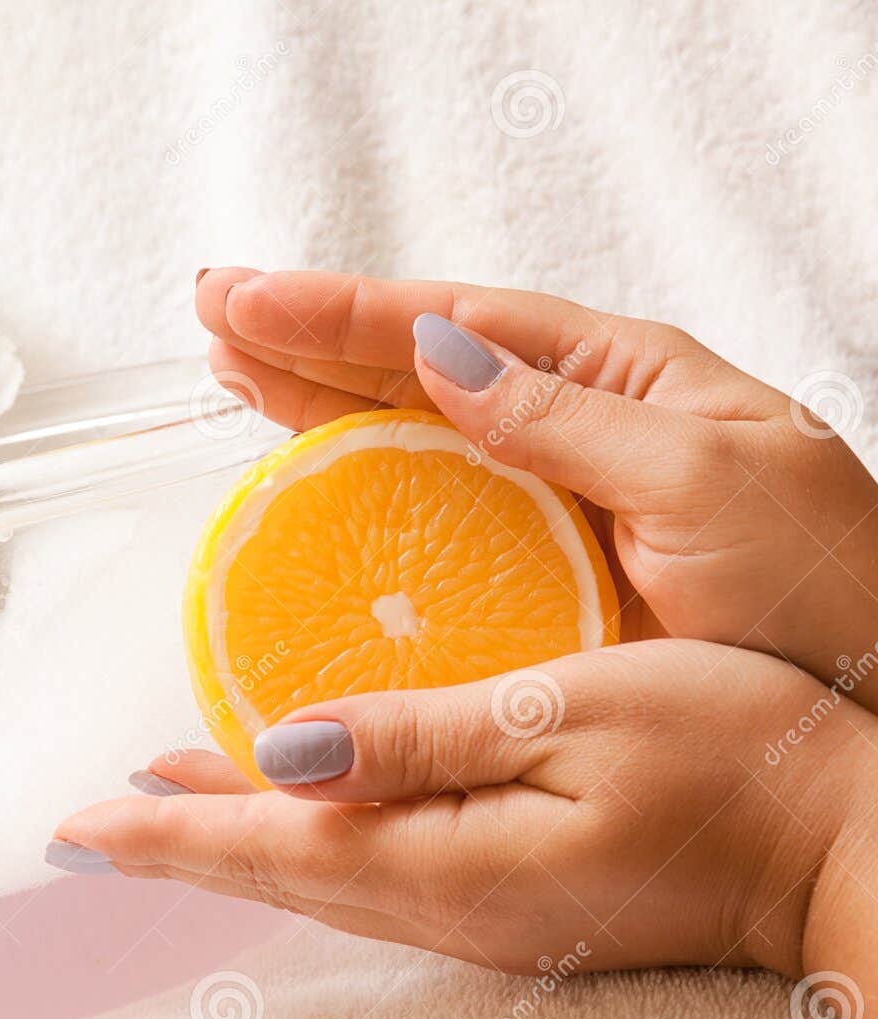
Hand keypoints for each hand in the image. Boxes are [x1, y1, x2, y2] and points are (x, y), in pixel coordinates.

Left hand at [50, 640, 877, 1018]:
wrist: (845, 847)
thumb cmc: (732, 760)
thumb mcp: (574, 713)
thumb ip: (420, 738)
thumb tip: (284, 751)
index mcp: (446, 858)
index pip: (264, 848)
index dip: (161, 831)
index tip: (73, 825)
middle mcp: (445, 903)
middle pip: (273, 876)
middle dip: (173, 844)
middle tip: (90, 824)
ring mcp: (478, 911)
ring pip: (315, 881)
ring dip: (229, 846)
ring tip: (160, 805)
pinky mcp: (510, 899)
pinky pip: (368, 876)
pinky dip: (303, 847)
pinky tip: (294, 813)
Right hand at [195, 269, 877, 710]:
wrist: (871, 712)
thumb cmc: (826, 584)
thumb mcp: (708, 476)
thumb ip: (566, 417)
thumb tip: (439, 351)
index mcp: (622, 378)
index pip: (461, 321)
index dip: (347, 311)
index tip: (251, 299)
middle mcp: (573, 427)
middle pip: (417, 366)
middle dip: (311, 340)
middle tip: (212, 316)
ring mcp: (547, 502)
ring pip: (411, 435)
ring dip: (317, 404)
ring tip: (232, 372)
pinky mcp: (533, 579)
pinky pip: (430, 524)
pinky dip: (359, 499)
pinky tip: (303, 483)